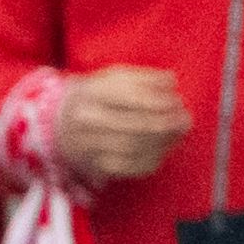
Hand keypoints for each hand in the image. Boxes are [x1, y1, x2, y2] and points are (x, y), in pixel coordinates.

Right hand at [54, 67, 187, 186]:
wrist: (59, 122)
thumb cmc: (97, 95)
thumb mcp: (116, 76)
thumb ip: (145, 77)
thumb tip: (171, 84)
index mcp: (94, 93)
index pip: (135, 100)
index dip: (163, 103)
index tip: (177, 101)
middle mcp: (88, 121)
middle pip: (138, 126)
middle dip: (169, 124)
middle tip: (185, 120)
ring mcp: (91, 146)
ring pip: (137, 148)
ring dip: (165, 142)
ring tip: (179, 132)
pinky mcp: (97, 167)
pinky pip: (131, 168)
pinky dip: (154, 158)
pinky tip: (164, 149)